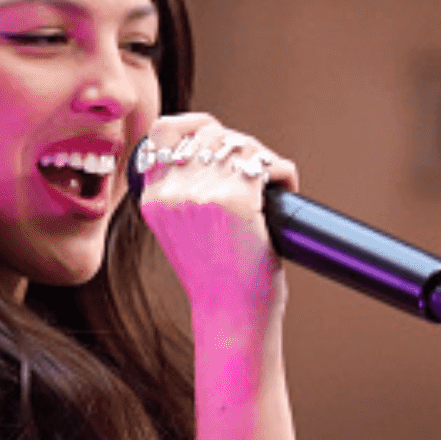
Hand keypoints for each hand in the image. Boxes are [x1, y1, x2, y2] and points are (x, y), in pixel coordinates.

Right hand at [135, 113, 297, 335]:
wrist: (230, 314)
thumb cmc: (215, 277)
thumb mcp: (180, 231)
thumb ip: (182, 192)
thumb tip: (215, 147)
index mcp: (154, 199)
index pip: (164, 132)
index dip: (196, 125)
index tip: (218, 137)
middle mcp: (173, 193)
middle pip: (211, 134)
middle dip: (240, 145)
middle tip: (256, 171)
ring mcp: (202, 195)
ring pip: (241, 145)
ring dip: (263, 157)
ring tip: (272, 181)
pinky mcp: (235, 202)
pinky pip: (267, 165)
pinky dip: (283, 172)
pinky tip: (286, 188)